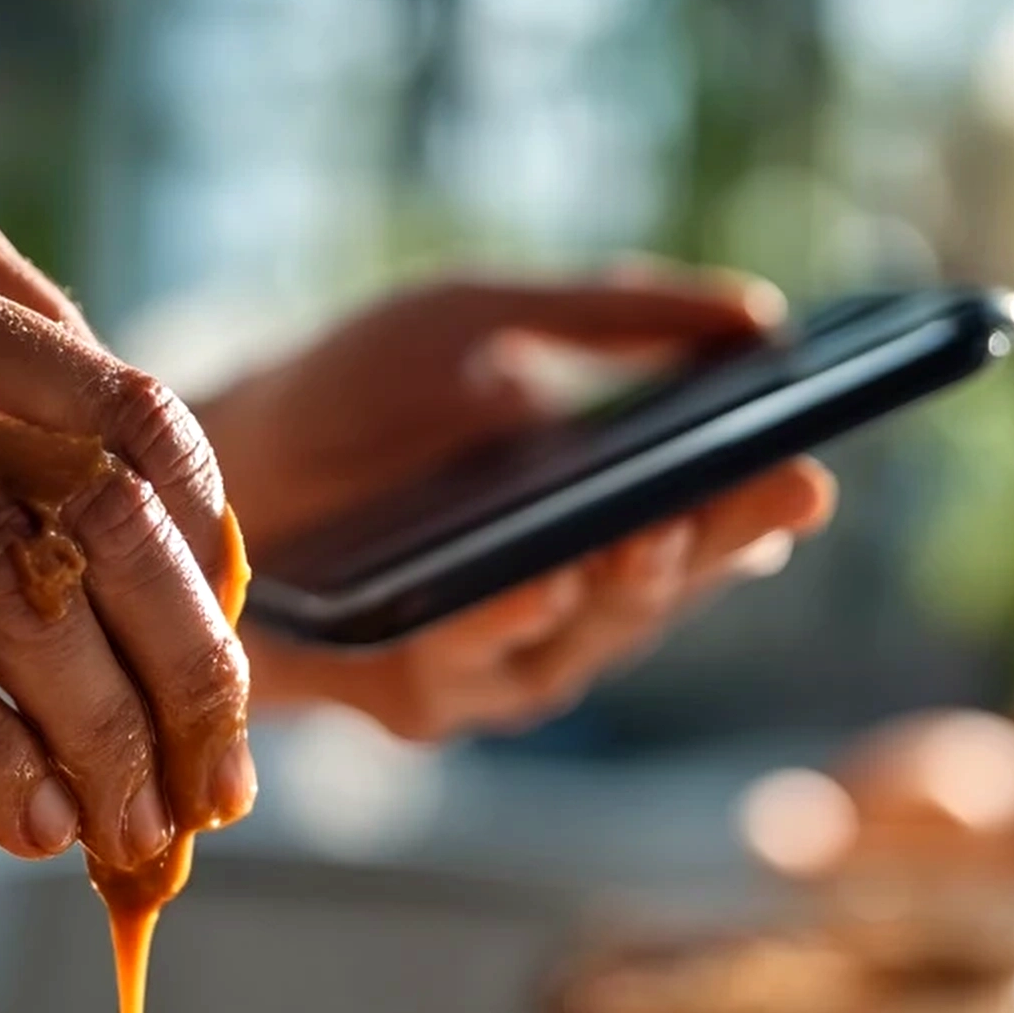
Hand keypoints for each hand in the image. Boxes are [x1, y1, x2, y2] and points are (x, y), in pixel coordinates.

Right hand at [0, 184, 249, 864]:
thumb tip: (161, 617)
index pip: (139, 416)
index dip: (210, 576)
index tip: (230, 701)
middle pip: (104, 494)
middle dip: (185, 667)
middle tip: (212, 794)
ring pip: (8, 577)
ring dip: (95, 732)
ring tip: (125, 835)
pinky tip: (21, 819)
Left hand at [202, 272, 836, 737]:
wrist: (203, 461)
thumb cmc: (352, 394)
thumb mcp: (479, 321)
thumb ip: (610, 318)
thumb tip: (761, 318)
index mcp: (597, 515)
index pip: (704, 519)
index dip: (758, 501)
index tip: (810, 463)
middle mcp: (561, 601)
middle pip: (662, 586)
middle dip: (718, 542)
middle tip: (776, 491)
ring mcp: (493, 659)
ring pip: (583, 639)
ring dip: (623, 589)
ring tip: (654, 528)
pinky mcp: (413, 694)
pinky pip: (470, 668)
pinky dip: (503, 626)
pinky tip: (534, 581)